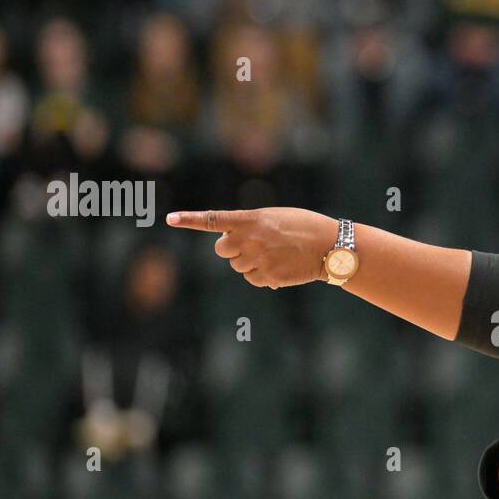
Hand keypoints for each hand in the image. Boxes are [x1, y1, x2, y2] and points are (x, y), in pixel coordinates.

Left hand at [166, 207, 336, 288]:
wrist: (329, 246)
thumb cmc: (304, 227)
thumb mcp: (275, 218)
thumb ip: (251, 227)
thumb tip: (237, 252)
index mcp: (250, 219)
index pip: (213, 219)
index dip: (189, 219)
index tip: (169, 219)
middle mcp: (250, 239)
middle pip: (222, 250)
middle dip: (232, 250)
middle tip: (252, 246)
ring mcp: (258, 259)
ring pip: (238, 267)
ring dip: (249, 263)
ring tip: (274, 255)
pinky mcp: (268, 276)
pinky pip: (253, 280)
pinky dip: (262, 277)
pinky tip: (280, 268)